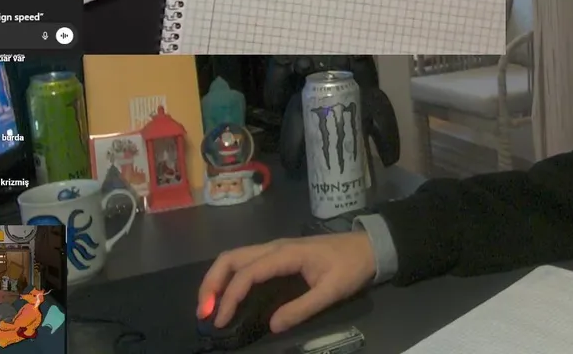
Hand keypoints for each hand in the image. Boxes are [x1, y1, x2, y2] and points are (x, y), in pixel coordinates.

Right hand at [197, 233, 376, 332]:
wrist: (369, 247)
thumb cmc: (351, 266)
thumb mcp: (331, 291)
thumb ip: (302, 308)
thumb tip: (272, 326)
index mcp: (286, 253)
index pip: (248, 273)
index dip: (230, 296)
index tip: (221, 321)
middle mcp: (275, 246)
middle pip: (231, 258)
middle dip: (211, 283)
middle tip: (204, 312)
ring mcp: (275, 248)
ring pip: (235, 257)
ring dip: (217, 279)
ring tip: (209, 306)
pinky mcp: (278, 254)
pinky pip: (246, 262)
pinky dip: (229, 277)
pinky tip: (227, 296)